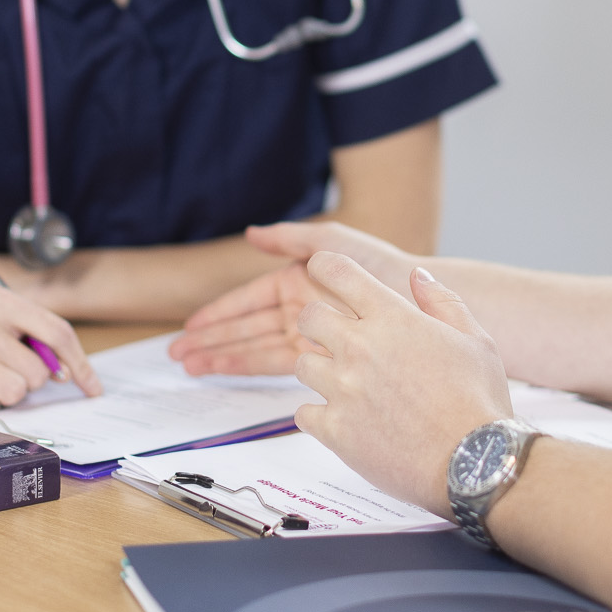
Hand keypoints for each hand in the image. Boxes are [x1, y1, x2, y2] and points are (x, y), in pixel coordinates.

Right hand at [0, 283, 102, 413]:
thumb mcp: (0, 319)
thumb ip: (36, 337)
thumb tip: (65, 372)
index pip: (56, 333)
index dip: (80, 364)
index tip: (91, 387)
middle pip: (37, 371)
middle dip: (32, 381)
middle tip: (11, 372)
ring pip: (14, 392)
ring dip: (8, 394)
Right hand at [167, 221, 421, 375]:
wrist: (434, 307)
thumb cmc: (390, 269)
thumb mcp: (341, 245)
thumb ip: (296, 238)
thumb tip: (252, 233)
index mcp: (303, 282)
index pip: (251, 300)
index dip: (219, 313)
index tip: (191, 326)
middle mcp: (304, 311)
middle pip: (247, 328)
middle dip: (212, 340)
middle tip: (177, 355)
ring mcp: (314, 337)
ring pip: (258, 349)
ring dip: (224, 358)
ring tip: (190, 370)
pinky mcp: (328, 360)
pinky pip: (282, 366)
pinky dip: (253, 371)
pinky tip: (227, 378)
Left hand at [291, 251, 512, 514]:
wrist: (473, 463)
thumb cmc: (478, 402)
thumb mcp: (476, 340)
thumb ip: (442, 301)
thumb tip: (417, 275)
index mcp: (392, 318)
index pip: (336, 270)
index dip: (324, 267)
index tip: (323, 275)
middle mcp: (360, 347)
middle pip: (307, 316)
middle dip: (317, 323)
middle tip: (336, 339)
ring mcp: (344, 389)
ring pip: (301, 365)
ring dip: (320, 371)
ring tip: (347, 386)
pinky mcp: (335, 430)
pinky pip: (303, 413)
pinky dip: (319, 416)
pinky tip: (345, 420)